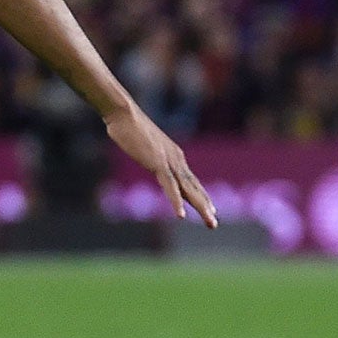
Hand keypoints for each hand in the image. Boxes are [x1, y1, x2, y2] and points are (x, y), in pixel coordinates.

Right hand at [105, 106, 216, 227]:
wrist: (124, 114)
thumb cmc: (128, 126)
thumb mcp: (142, 144)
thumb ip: (147, 152)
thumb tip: (144, 153)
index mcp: (174, 155)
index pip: (190, 180)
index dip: (200, 195)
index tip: (210, 208)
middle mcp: (176, 159)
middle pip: (194, 187)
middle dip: (205, 206)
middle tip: (213, 223)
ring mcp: (169, 161)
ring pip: (188, 190)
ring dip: (200, 207)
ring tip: (210, 222)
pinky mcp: (158, 164)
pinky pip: (170, 187)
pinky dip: (176, 202)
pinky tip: (180, 215)